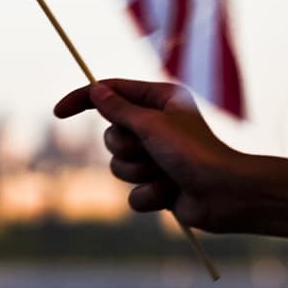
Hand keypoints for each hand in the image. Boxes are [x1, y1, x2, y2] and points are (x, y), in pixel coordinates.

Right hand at [53, 79, 244, 231]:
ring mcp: (156, 157)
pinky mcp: (157, 184)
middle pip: (111, 134)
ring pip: (118, 165)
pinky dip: (149, 194)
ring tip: (164, 174)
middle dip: (126, 147)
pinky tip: (171, 194)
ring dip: (138, 172)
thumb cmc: (195, 153)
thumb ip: (119, 110)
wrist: (227, 196)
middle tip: (149, 149)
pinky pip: (131, 192)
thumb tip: (96, 91)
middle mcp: (156, 126)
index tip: (59, 112)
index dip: (82, 101)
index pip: (110, 93)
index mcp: (159, 100)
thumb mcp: (151, 124)